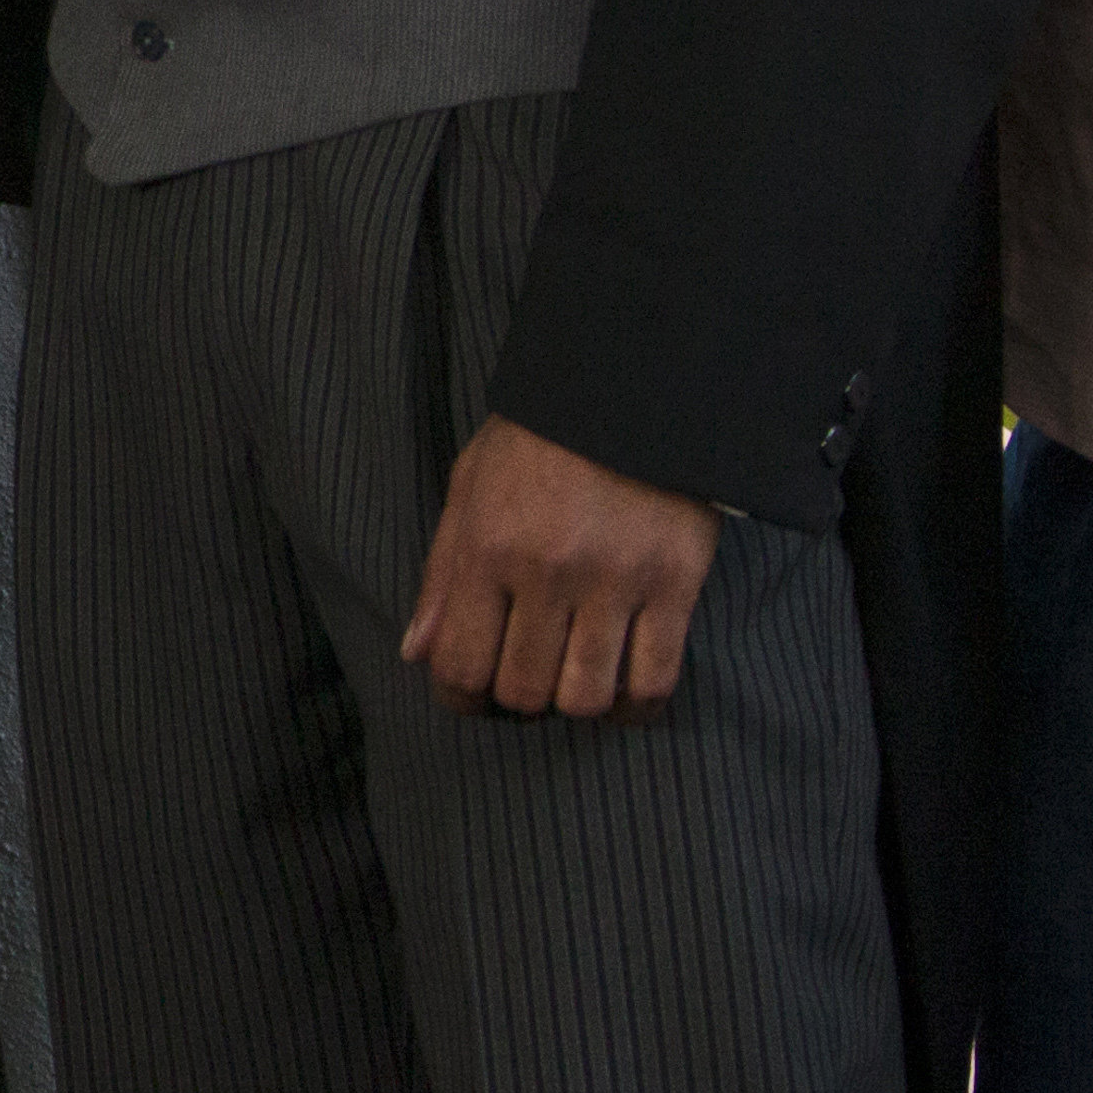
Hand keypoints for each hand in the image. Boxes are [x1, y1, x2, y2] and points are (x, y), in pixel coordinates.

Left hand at [401, 414, 716, 715]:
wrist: (630, 388)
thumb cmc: (538, 440)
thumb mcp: (470, 487)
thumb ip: (442, 574)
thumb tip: (418, 653)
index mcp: (488, 546)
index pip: (461, 664)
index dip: (460, 697)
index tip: (472, 695)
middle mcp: (548, 571)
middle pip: (525, 690)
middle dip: (519, 699)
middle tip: (528, 676)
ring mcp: (615, 580)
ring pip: (587, 697)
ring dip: (576, 702)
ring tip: (574, 678)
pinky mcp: (674, 584)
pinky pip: (654, 681)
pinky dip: (635, 705)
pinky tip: (623, 692)